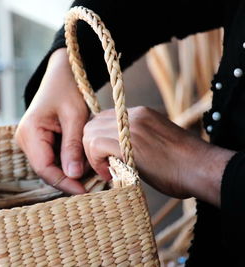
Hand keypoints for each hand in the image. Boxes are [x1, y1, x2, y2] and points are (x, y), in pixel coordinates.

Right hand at [15, 48, 88, 193]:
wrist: (61, 75)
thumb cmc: (68, 90)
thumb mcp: (75, 116)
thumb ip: (73, 146)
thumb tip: (73, 176)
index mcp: (29, 132)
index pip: (45, 168)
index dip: (65, 182)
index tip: (87, 191)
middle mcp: (25, 140)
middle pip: (46, 170)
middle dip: (69, 179)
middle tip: (94, 186)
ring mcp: (30, 142)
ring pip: (50, 167)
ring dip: (70, 172)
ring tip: (93, 175)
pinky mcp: (39, 142)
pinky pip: (53, 159)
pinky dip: (69, 163)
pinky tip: (85, 164)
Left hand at [83, 106, 234, 205]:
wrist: (201, 169)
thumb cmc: (182, 166)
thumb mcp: (154, 145)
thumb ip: (133, 142)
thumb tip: (112, 153)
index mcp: (140, 114)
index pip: (103, 119)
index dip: (97, 140)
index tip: (103, 160)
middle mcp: (133, 114)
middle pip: (92, 124)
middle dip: (90, 147)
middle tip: (101, 167)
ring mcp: (130, 125)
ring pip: (90, 133)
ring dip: (92, 155)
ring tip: (106, 172)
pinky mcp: (128, 140)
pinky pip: (96, 144)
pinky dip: (96, 161)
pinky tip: (109, 174)